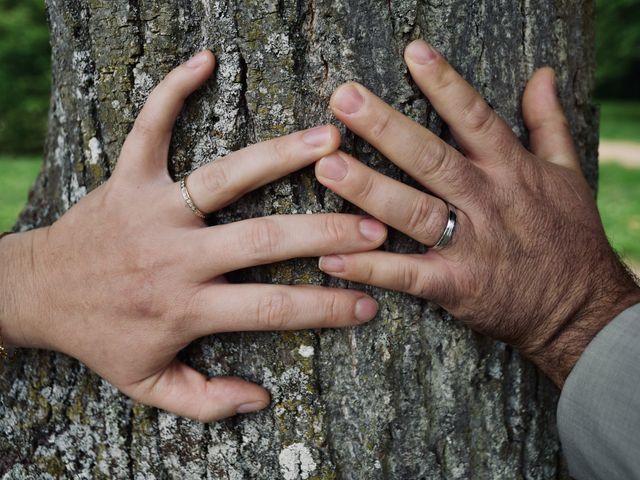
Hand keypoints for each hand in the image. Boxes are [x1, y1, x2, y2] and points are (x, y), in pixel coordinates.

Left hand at [0, 51, 384, 420]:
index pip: (271, 310)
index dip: (324, 308)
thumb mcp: (146, 386)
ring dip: (279, 156)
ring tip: (329, 140)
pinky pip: (149, 127)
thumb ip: (205, 400)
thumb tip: (262, 399)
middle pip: (263, 240)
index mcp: (184, 307)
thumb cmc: (99, 338)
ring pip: (223, 177)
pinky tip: (204, 61)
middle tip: (374, 224)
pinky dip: (172, 92)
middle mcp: (175, 256)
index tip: (367, 303)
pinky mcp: (128, 177)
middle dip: (325, 232)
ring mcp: (153, 210)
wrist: (35, 295)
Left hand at [315, 40, 639, 386]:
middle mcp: (486, 201)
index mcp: (510, 170)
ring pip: (413, 211)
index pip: (475, 118)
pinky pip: (406, 274)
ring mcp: (470, 245)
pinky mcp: (456, 285)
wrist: (581, 308)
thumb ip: (547, 122)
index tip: (412, 53)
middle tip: (344, 100)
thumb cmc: (569, 236)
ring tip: (327, 167)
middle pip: (431, 158)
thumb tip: (543, 74)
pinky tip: (330, 257)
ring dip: (369, 189)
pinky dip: (369, 266)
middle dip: (386, 128)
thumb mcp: (568, 174)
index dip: (445, 84)